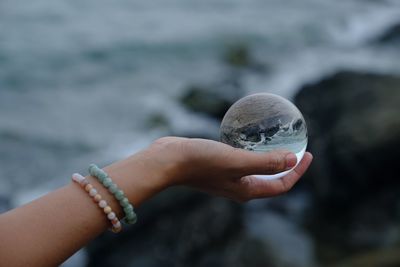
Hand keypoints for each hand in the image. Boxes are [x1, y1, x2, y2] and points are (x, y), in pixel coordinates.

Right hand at [147, 137, 312, 201]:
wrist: (169, 160)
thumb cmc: (201, 161)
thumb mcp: (236, 161)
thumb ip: (265, 163)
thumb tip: (292, 160)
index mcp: (246, 190)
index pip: (280, 186)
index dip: (298, 172)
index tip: (308, 153)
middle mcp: (239, 186)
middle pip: (271, 179)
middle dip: (287, 166)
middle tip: (296, 147)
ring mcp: (227, 177)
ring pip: (256, 168)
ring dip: (269, 157)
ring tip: (277, 140)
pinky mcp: (217, 165)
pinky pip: (242, 159)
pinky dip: (252, 150)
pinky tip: (249, 136)